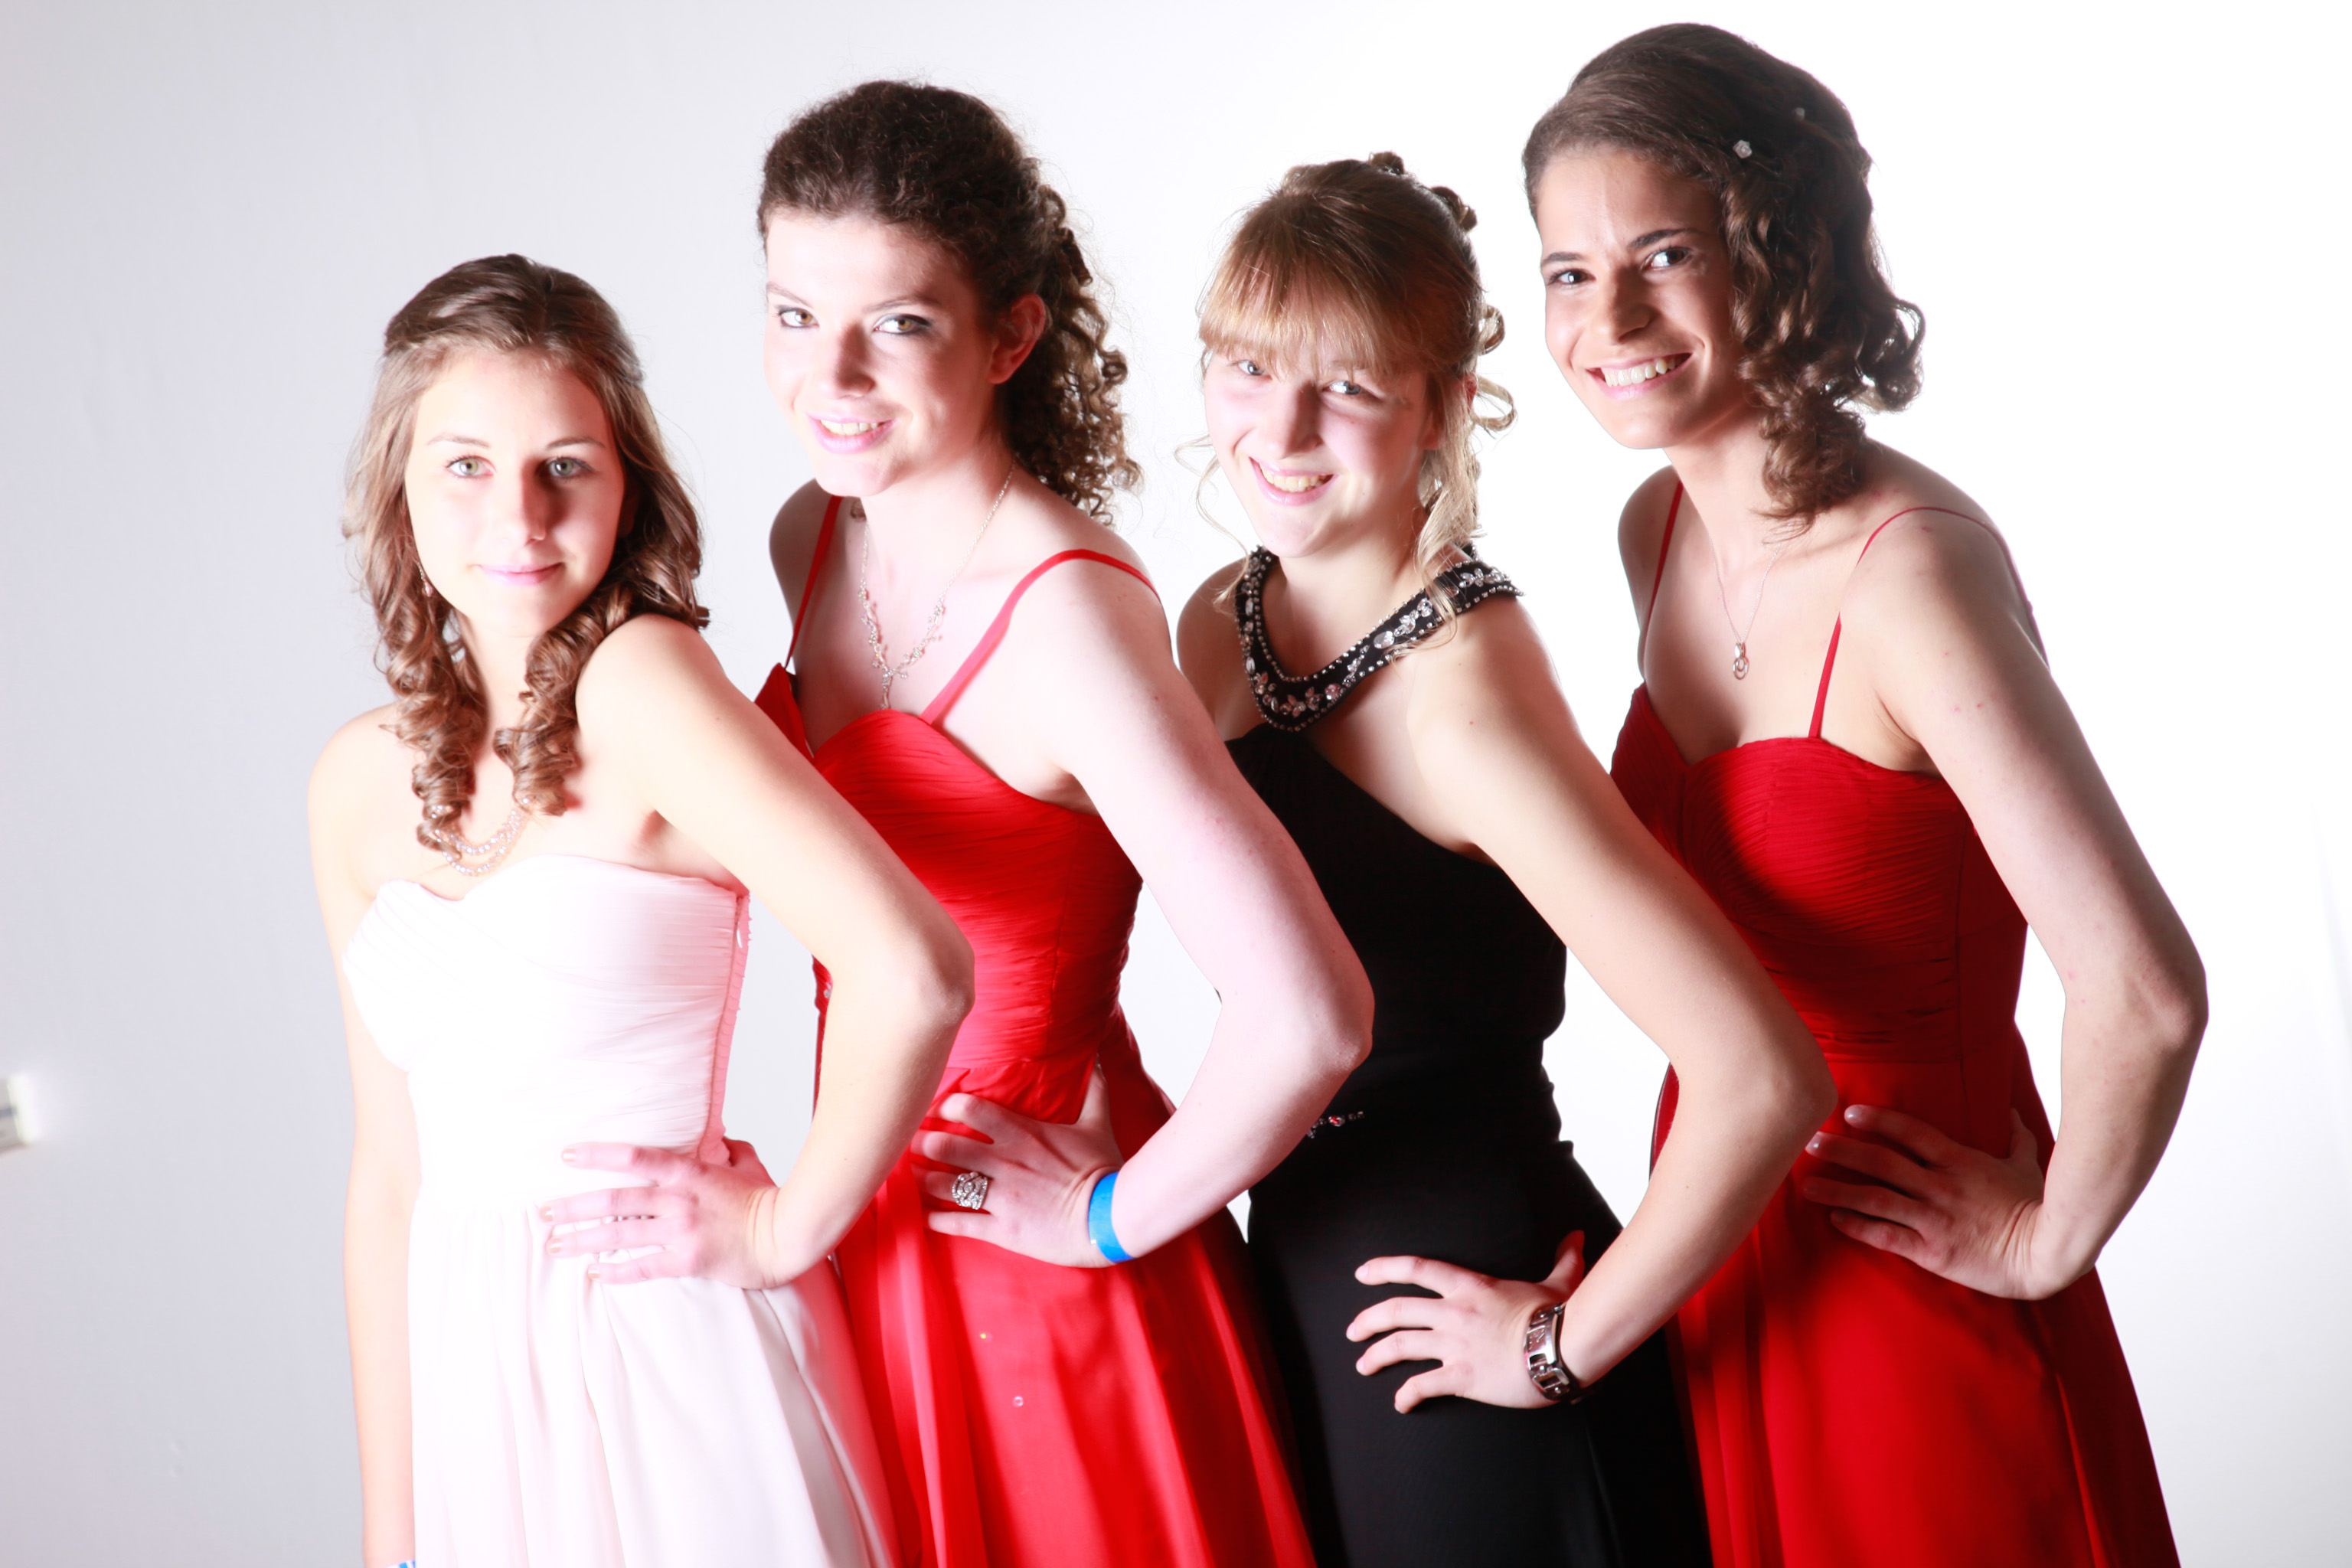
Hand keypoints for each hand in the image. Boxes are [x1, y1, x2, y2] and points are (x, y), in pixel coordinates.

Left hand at [542, 1138, 791, 1288]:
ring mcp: (682, 1232)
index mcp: (690, 1172)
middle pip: (614, 1200)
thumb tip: (716, 1136)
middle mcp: (679, 1200)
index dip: (598, 1154)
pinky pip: (643, 1268)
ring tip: (555, 1245)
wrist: (786, 1236)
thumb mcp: (746, 1162)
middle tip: (544, 1212)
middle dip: (573, 1206)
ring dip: (583, 1240)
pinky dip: (617, 1272)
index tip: (567, 1154)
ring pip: (620, 1236)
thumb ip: (725, 1148)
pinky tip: (595, 1273)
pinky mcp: (688, 1261)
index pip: (635, 1156)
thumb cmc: (767, 1199)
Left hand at [917, 1070, 1121, 1266]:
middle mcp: (1005, 1163)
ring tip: (914, 1174)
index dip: (945, 1107)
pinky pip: (959, 1223)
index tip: (936, 1110)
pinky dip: (936, 1218)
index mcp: (1023, 1134)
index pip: (969, 1109)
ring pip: (944, 1185)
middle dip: (922, 1144)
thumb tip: (1098, 1055)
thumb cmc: (1104, 1168)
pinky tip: (925, 1214)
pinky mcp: (1003, 1229)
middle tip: (913, 1142)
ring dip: (924, 1179)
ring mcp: (1002, 1198)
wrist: (1113, 1218)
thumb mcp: (1098, 1124)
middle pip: (945, 1147)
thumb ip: (1093, 1088)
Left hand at [1346, 1231, 1587, 1412]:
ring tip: (1362, 1365)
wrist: (1564, 1348)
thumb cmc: (1561, 1315)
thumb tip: (1577, 1237)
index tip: (1362, 1274)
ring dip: (1375, 1356)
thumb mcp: (1559, 1282)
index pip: (1416, 1269)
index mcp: (1469, 1286)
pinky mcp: (1462, 1376)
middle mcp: (1453, 1312)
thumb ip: (1563, 1259)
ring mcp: (1454, 1345)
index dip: (1384, 1268)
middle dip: (1367, 1320)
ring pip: (1400, 1346)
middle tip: (1352, 1330)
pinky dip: (1406, 1396)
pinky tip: (1400, 1403)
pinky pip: (1422, 1386)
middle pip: (1396, 1310)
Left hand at [1800, 1105, 2062, 1298]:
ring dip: (1838, 1189)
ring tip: (1807, 1184)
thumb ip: (2016, 1137)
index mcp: (1960, 1161)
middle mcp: (1941, 1186)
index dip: (1879, 1121)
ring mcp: (1935, 1218)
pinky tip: (1835, 1218)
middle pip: (1882, 1162)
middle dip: (1842, 1151)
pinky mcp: (1933, 1250)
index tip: (1849, 1114)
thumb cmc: (2037, 1208)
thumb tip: (2012, 1111)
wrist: (2046, 1255)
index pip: (1911, 1132)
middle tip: (1809, 1142)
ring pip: (1876, 1198)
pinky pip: (1887, 1236)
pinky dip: (1858, 1226)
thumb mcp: (2027, 1166)